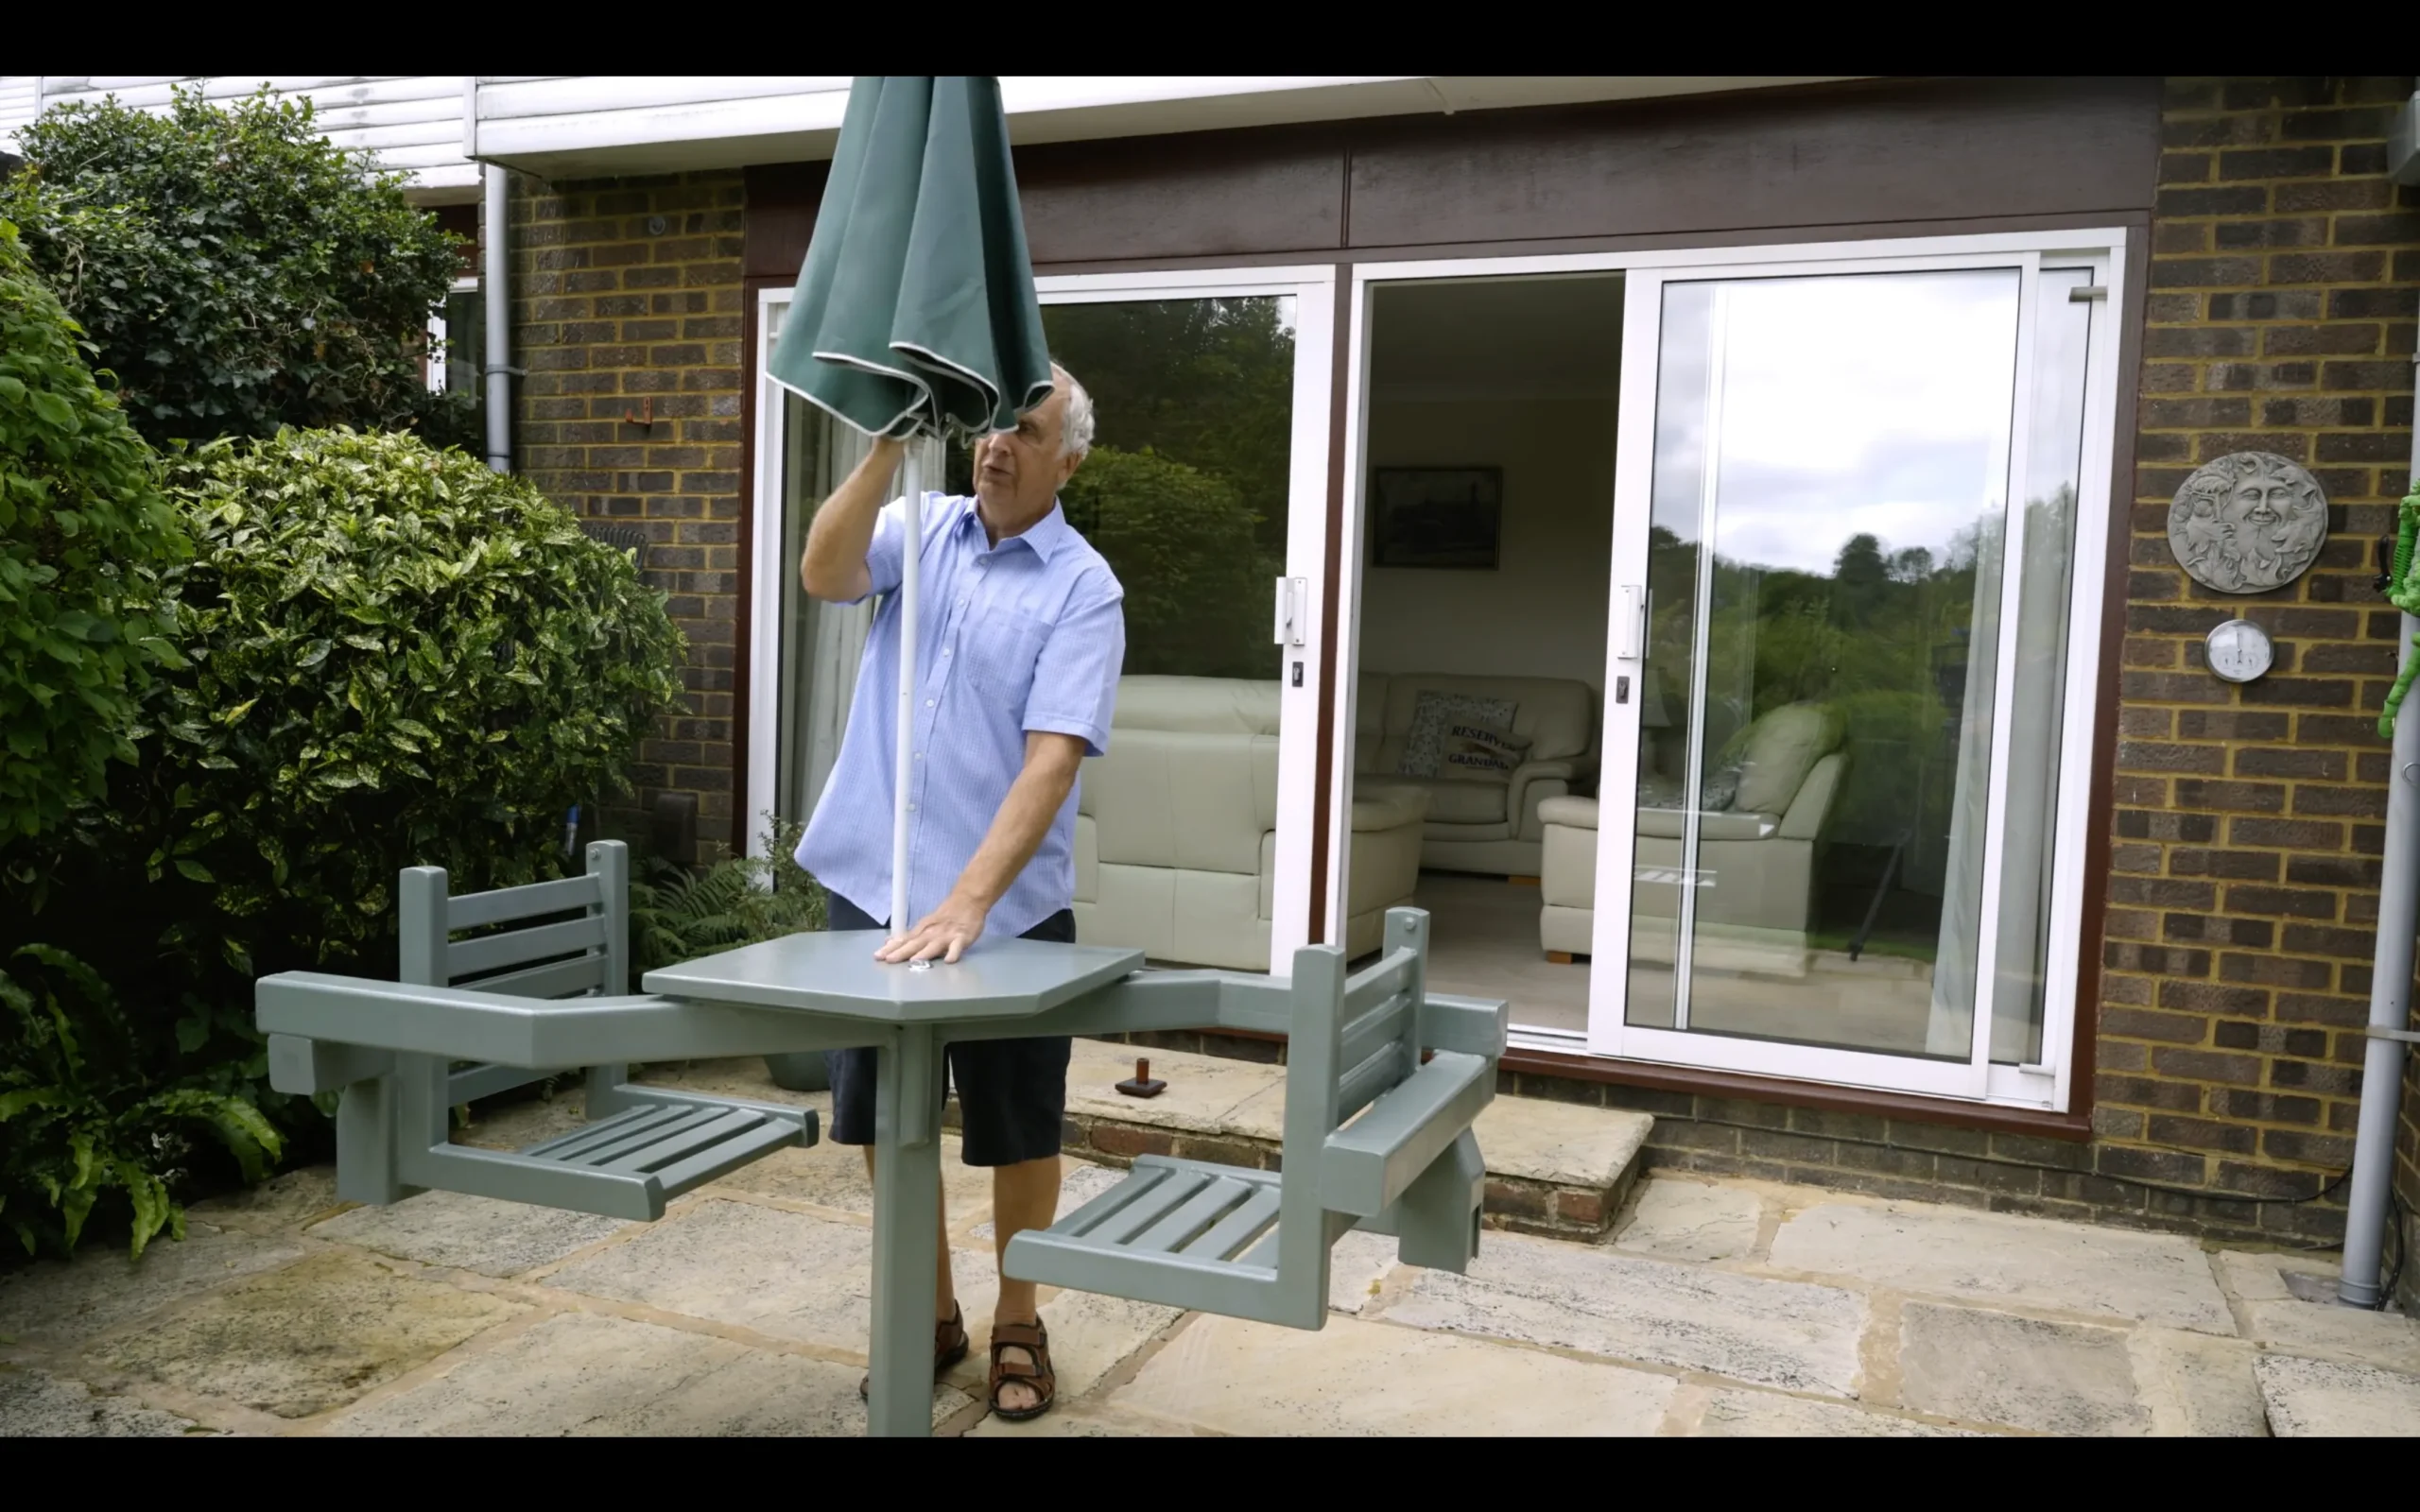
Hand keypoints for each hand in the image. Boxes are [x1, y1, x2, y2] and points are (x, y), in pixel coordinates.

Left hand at [875, 893, 989, 964]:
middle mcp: (931, 933)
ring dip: (924, 953)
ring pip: (933, 945)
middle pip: (914, 943)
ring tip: (914, 961)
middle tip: (888, 960)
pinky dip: (953, 953)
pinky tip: (949, 960)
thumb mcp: (925, 923)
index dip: (890, 948)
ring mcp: (946, 935)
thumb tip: (889, 942)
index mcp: (922, 930)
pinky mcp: (962, 938)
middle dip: (901, 952)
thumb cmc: (945, 915)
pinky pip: (957, 947)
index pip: (903, 940)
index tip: (877, 956)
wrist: (968, 900)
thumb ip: (909, 936)